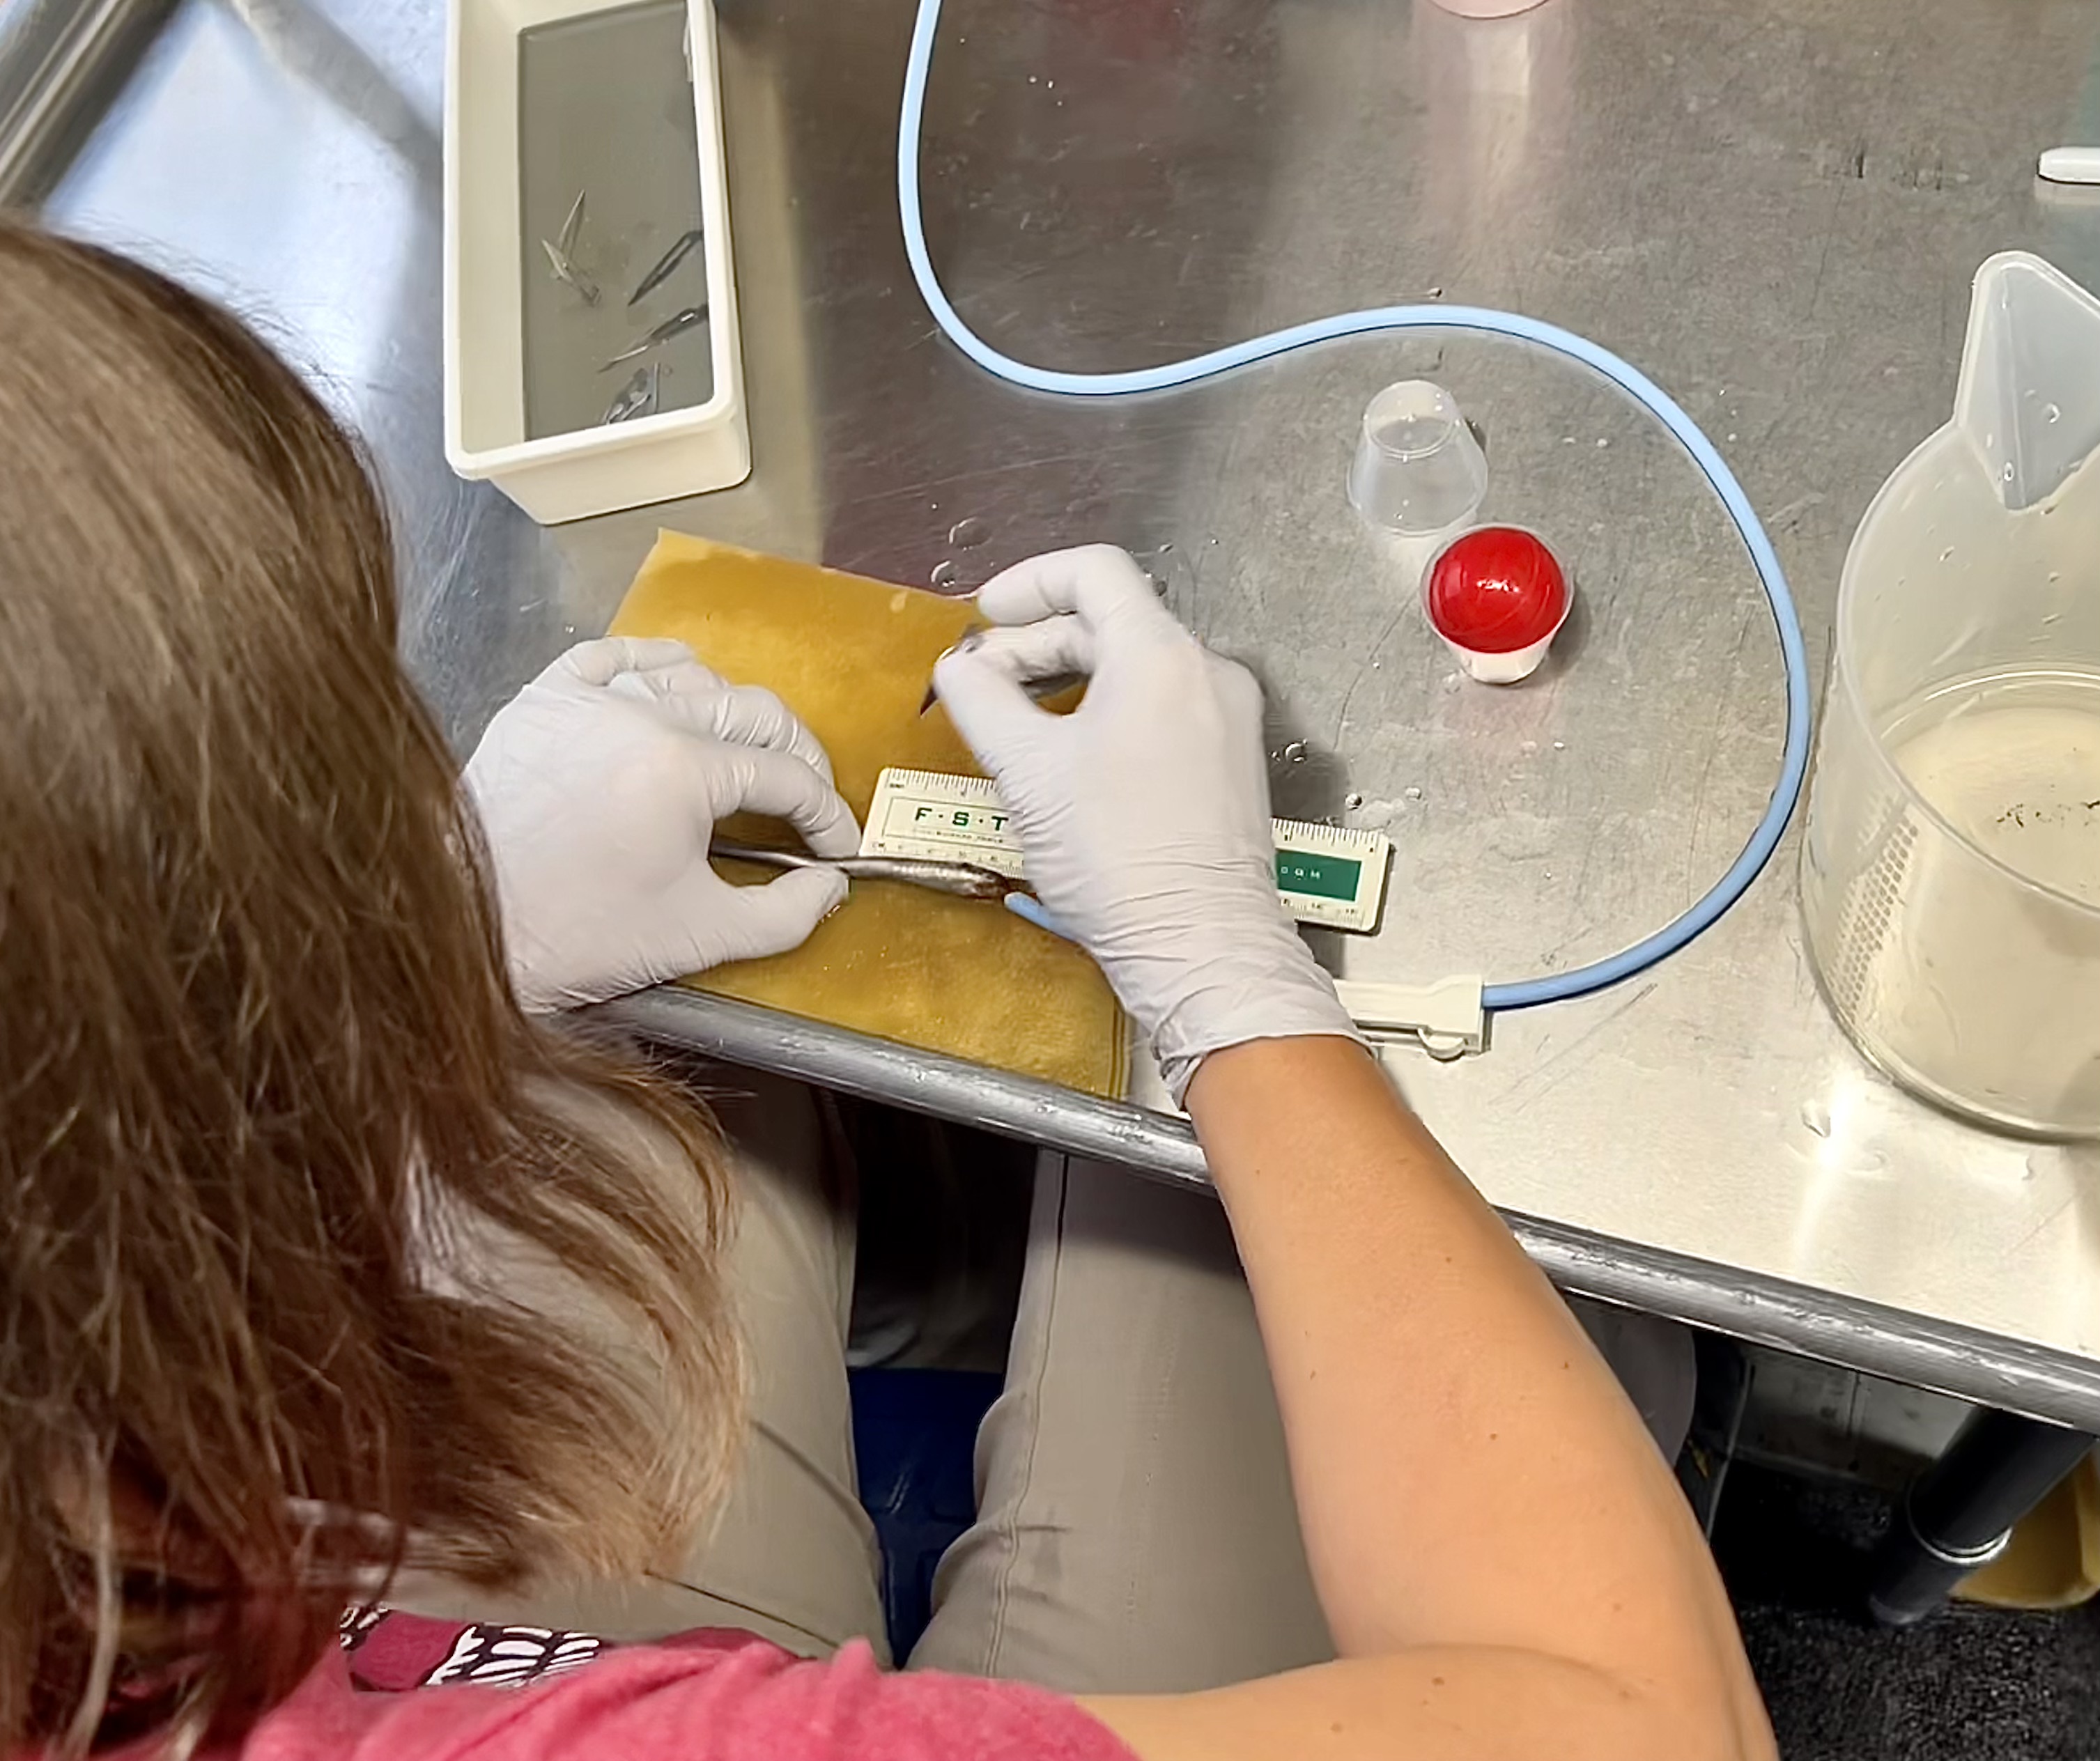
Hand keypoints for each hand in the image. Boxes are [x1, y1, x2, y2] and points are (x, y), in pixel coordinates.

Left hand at [464, 638, 858, 1010]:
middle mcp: (643, 715)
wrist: (465, 924)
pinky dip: (655, 661)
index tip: (837, 847)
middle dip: (798, 756)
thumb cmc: (575, 934)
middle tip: (807, 800)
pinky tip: (675, 680)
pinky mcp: (545, 699)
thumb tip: (830, 885)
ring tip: (746, 751)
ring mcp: (590, 699)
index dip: (826, 814)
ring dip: (734, 711)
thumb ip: (782, 914)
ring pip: (692, 675)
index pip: (787, 776)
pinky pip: (614, 653)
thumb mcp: (698, 937)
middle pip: (755, 711)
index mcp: (685, 769)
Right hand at [934, 546, 1360, 1096]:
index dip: (1028, 582)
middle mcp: (1207, 675)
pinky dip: (1110, 714)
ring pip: (1137, 669)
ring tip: (1019, 724)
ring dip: (1070, 681)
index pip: (1093, 572)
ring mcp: (1227, 720)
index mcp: (1161, 657)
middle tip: (983, 683)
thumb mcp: (1027, 773)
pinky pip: (1163, 710)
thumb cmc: (1121, 863)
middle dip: (1037, 644)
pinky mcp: (1229, 764)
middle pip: (1112, 623)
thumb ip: (982, 701)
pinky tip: (1072, 760)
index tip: (987, 615)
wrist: (1201, 948)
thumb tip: (960, 668)